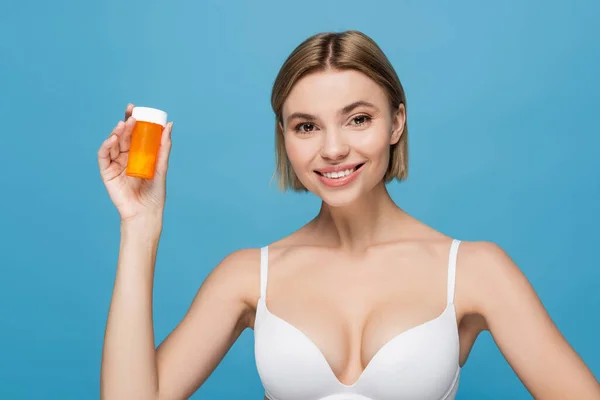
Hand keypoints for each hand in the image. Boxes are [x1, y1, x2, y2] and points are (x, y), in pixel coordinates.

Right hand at [98, 103, 172, 222]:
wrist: (146, 212)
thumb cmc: (155, 192)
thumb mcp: (161, 166)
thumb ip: (164, 147)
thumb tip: (169, 125)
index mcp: (136, 154)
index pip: (132, 133)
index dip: (132, 120)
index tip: (134, 108)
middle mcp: (124, 157)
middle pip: (122, 136)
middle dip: (125, 123)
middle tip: (130, 113)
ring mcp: (115, 164)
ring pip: (113, 144)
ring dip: (117, 133)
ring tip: (124, 125)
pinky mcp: (107, 173)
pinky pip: (104, 156)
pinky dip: (106, 146)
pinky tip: (112, 139)